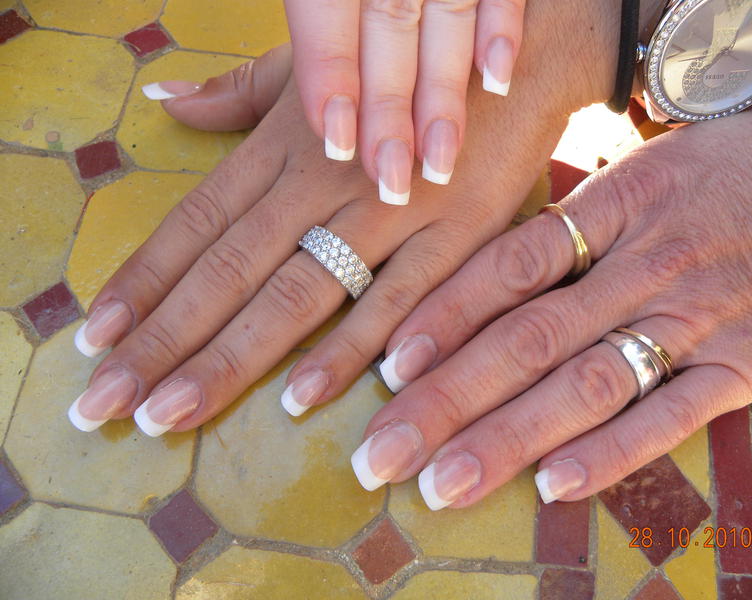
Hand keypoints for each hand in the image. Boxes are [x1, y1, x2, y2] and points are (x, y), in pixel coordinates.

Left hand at [69, 0, 619, 434]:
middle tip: (107, 403)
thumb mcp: (314, 72)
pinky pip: (399, 298)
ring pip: (299, 291)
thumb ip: (238, 95)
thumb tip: (164, 101)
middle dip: (164, 340)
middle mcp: (324, 179)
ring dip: (233, 357)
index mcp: (285, 145)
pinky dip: (352, 347)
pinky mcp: (459, 232)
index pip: (196, 221)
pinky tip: (303, 397)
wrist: (519, 56)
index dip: (142, 281)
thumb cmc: (406, 71)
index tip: (95, 338)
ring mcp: (392, 208)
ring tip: (173, 413)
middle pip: (229, 269)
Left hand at [346, 89, 751, 508]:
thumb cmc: (731, 172)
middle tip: (381, 454)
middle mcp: (645, 265)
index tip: (388, 369)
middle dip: (446, 401)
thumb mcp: (647, 168)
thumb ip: (574, 219)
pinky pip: (674, 414)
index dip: (444, 319)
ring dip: (507, 440)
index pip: (508, 268)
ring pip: (587, 385)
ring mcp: (697, 317)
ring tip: (441, 484)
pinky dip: (612, 452)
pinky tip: (553, 485)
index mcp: (615, 205)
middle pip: (528, 339)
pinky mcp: (749, 364)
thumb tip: (492, 264)